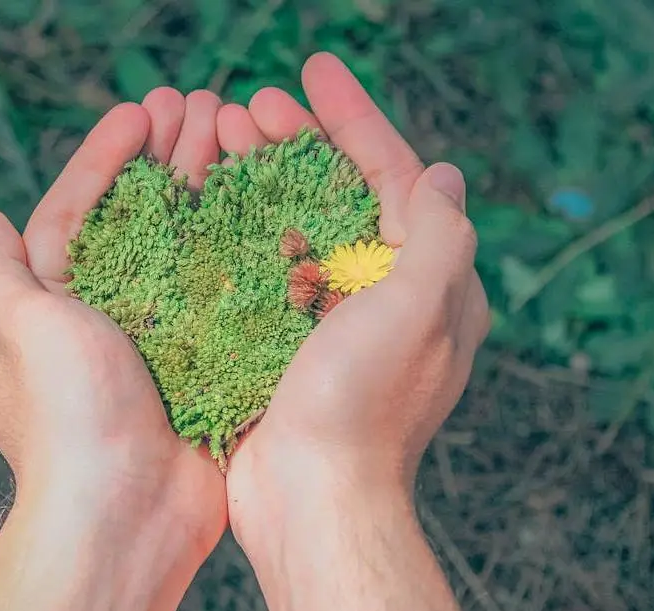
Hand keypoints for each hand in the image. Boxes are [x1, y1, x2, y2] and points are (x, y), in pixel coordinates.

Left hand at [0, 92, 226, 610]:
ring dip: (208, 193)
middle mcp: (105, 322)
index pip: (76, 213)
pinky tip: (268, 212)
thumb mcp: (20, 332)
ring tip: (238, 140)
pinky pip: (225, 297)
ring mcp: (159, 344)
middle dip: (166, 163)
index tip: (142, 112)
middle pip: (138, 222)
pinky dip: (243, 253)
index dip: (107, 158)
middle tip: (204, 109)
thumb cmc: (69, 419)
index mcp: (54, 308)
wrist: (127, 516)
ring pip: (187, 251)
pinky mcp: (206, 367)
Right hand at [218, 53, 488, 610]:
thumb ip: (438, 235)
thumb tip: (444, 174)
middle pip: (341, 194)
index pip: (396, 176)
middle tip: (248, 105)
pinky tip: (208, 204)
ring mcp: (333, 320)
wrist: (310, 499)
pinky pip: (266, 269)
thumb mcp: (418, 310)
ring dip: (261, 178)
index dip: (356, 118)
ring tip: (218, 137)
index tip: (313, 69)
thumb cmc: (364, 406)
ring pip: (298, 226)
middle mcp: (385, 295)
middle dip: (298, 142)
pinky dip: (241, 231)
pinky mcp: (287, 343)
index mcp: (428, 282)